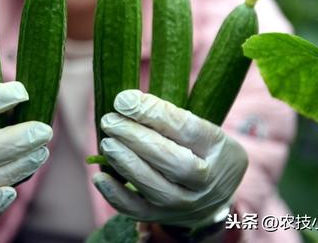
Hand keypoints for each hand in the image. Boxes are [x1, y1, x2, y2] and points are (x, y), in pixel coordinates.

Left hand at [92, 90, 246, 229]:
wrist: (217, 193)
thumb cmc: (201, 149)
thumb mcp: (200, 127)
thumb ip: (169, 115)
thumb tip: (125, 102)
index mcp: (217, 148)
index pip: (185, 129)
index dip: (152, 113)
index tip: (124, 100)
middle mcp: (205, 180)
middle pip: (171, 160)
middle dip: (135, 138)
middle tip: (110, 121)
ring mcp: (186, 203)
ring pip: (155, 187)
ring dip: (126, 163)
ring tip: (107, 142)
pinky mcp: (164, 217)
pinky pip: (138, 211)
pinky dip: (116, 195)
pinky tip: (100, 176)